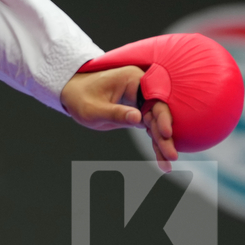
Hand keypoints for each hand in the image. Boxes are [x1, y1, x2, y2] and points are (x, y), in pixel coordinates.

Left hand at [61, 65, 177, 171]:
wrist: (72, 95)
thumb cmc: (80, 98)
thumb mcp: (94, 109)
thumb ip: (115, 113)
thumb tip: (137, 118)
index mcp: (133, 80)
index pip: (155, 98)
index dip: (163, 116)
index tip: (166, 133)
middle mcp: (142, 89)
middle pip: (158, 114)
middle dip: (165, 136)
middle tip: (172, 155)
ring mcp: (141, 102)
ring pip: (156, 124)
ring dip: (162, 144)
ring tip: (168, 164)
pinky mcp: (138, 113)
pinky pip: (150, 129)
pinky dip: (154, 144)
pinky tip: (162, 160)